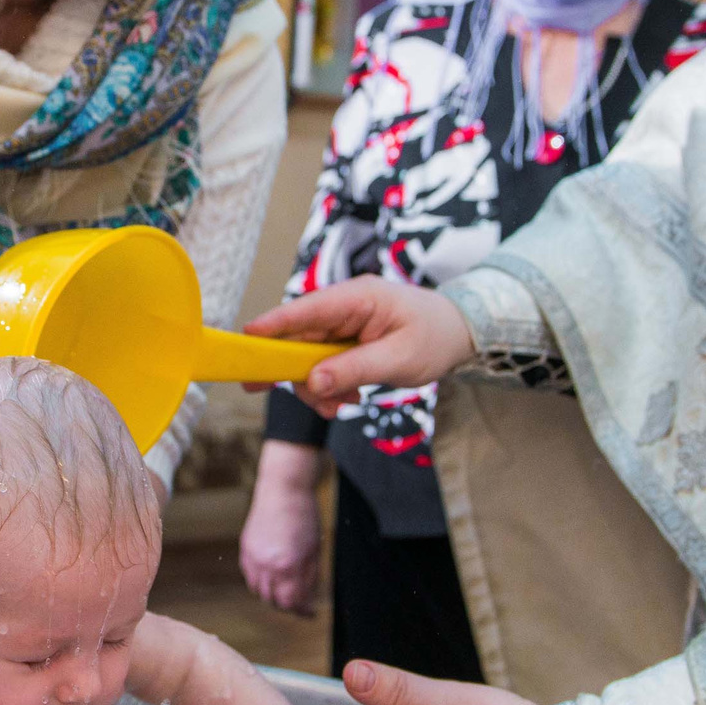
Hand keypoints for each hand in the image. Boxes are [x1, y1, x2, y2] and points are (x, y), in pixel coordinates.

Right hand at [239, 442, 324, 615]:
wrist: (283, 490)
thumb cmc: (305, 517)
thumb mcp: (315, 550)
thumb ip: (310, 579)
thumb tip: (306, 601)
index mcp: (289, 566)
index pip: (292, 602)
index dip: (302, 611)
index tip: (310, 613)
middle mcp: (267, 565)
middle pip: (274, 601)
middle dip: (288, 606)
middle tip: (300, 603)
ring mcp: (253, 557)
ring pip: (259, 591)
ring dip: (272, 595)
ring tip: (285, 590)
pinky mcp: (245, 549)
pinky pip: (250, 576)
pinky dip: (260, 581)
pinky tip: (272, 575)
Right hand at [243, 278, 475, 416]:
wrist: (460, 332)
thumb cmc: (435, 337)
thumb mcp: (399, 359)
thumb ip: (354, 369)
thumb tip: (312, 382)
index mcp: (357, 298)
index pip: (305, 310)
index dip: (272, 325)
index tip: (245, 340)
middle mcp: (343, 306)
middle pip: (298, 338)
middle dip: (297, 373)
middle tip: (291, 398)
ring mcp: (342, 323)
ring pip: (306, 356)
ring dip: (317, 386)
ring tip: (343, 406)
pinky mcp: (344, 339)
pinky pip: (321, 363)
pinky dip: (328, 385)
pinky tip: (347, 399)